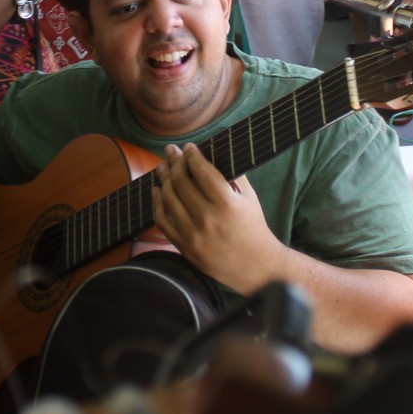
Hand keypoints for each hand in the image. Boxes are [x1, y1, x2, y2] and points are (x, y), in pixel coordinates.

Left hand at [152, 143, 282, 290]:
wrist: (255, 266)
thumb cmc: (254, 228)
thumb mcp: (250, 198)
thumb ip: (234, 176)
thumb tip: (214, 155)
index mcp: (226, 203)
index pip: (201, 171)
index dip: (192, 155)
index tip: (188, 147)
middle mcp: (207, 217)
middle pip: (182, 182)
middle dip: (174, 162)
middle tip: (170, 151)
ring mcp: (193, 234)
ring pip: (169, 199)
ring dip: (163, 179)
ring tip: (162, 167)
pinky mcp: (184, 247)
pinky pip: (163, 221)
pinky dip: (157, 204)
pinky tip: (157, 192)